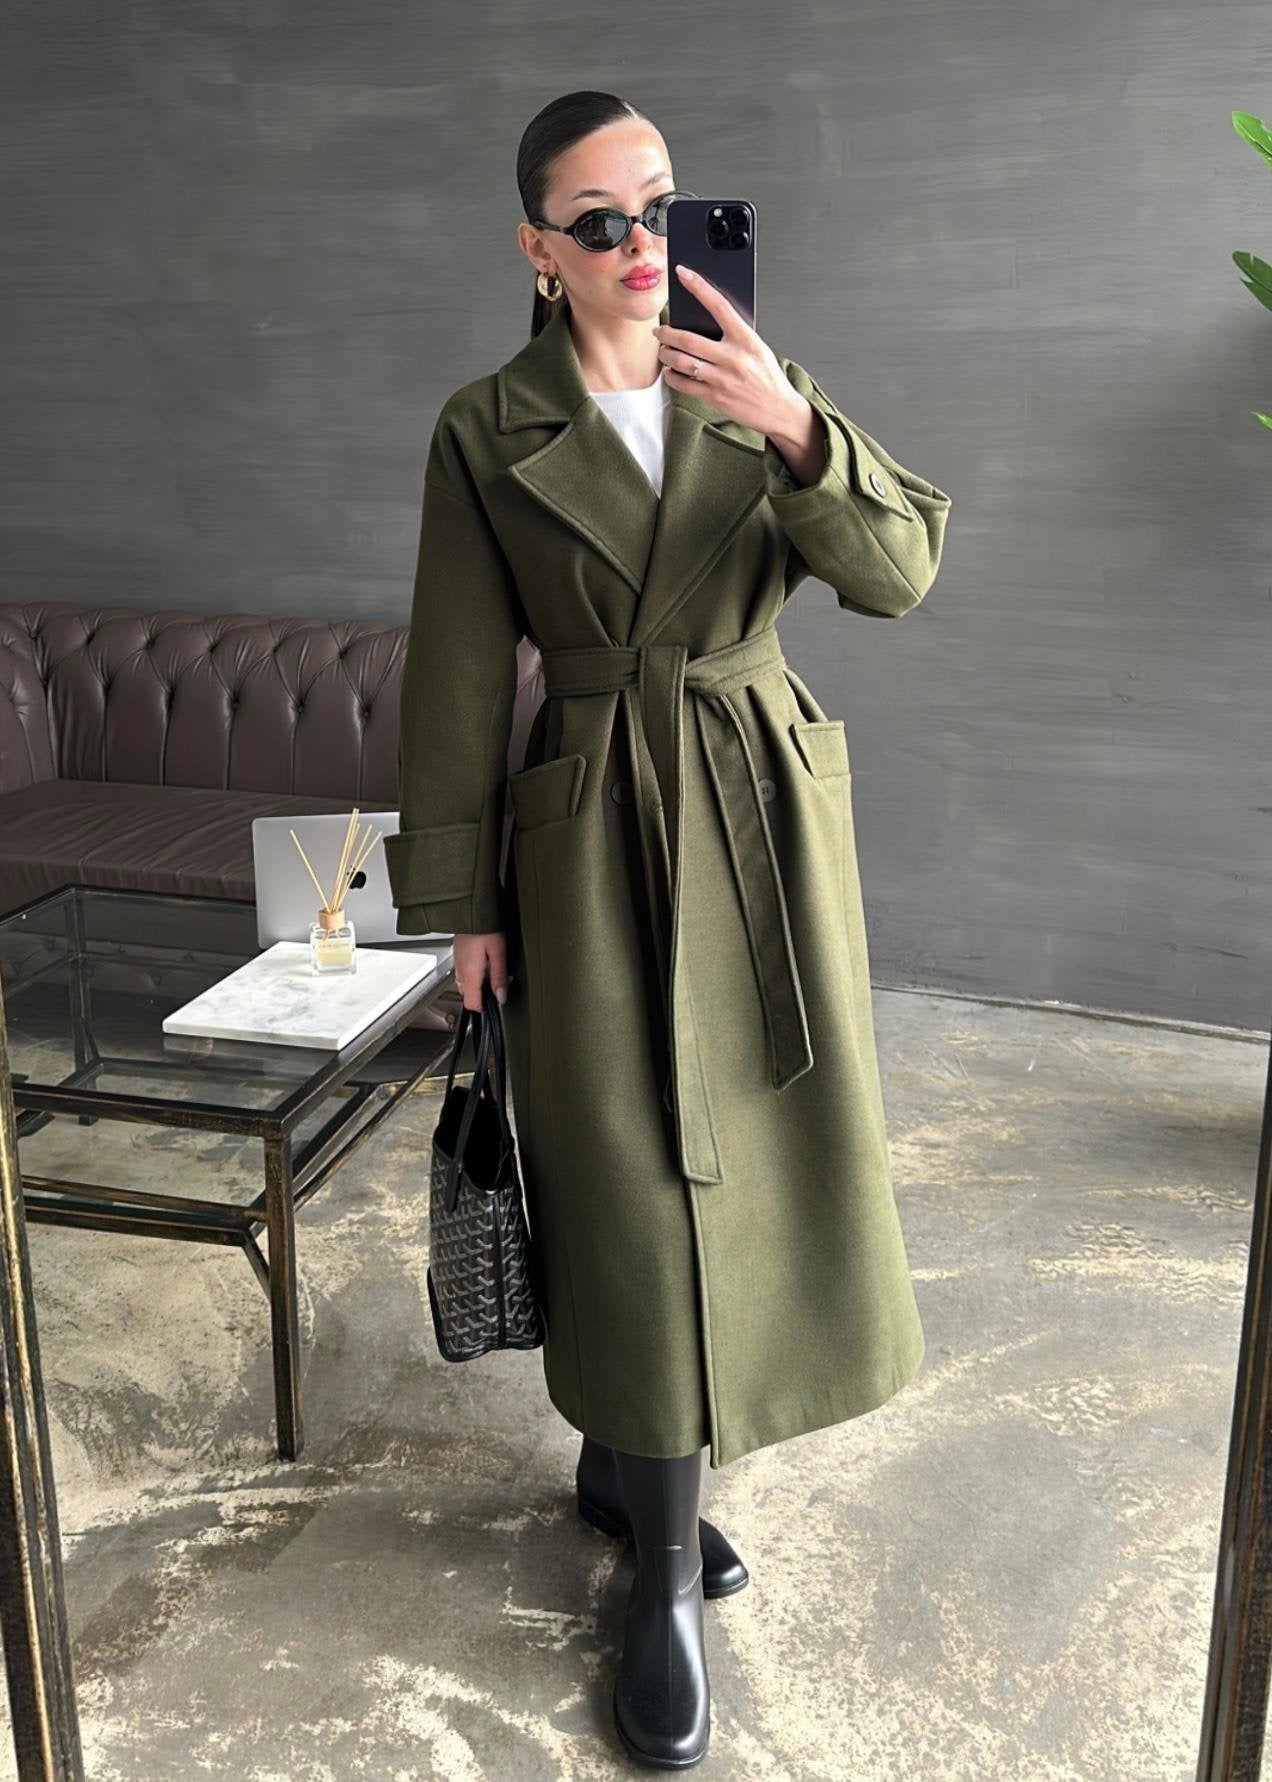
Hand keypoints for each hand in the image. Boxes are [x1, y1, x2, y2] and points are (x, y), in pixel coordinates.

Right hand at [452, 931, 510, 1011]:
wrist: (469, 909)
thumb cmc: (483, 926)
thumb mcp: (498, 952)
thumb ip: (500, 976)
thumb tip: (502, 996)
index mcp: (469, 973)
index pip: (471, 1004)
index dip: (485, 1009)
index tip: (496, 1004)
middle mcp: (460, 971)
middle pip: (468, 995)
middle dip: (483, 995)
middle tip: (499, 985)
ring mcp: (457, 963)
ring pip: (466, 984)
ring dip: (479, 984)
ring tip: (493, 970)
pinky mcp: (459, 955)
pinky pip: (464, 972)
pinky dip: (475, 973)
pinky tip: (485, 961)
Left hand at [653, 264, 809, 440]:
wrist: (780, 409)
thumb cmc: (768, 378)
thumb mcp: (757, 348)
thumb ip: (735, 335)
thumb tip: (709, 321)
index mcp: (746, 339)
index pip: (719, 305)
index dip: (698, 286)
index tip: (683, 273)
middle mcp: (733, 357)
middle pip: (689, 339)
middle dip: (667, 333)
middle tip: (660, 331)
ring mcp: (723, 378)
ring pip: (683, 362)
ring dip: (667, 355)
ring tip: (663, 351)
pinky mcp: (716, 397)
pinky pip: (685, 385)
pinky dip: (673, 377)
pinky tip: (671, 373)